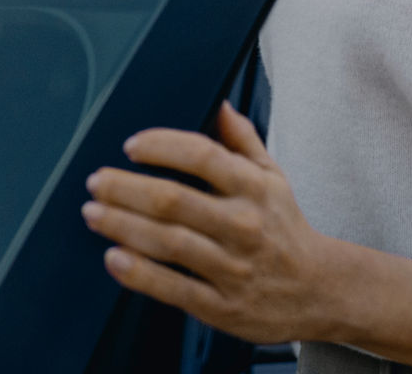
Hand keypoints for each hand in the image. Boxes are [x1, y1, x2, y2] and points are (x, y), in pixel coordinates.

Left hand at [81, 100, 329, 343]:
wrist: (318, 289)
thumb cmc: (285, 226)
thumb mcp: (273, 176)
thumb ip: (243, 139)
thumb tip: (219, 104)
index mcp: (254, 187)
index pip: (202, 156)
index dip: (162, 145)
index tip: (131, 145)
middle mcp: (243, 224)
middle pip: (173, 200)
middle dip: (126, 188)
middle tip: (96, 181)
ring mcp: (231, 267)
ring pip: (167, 242)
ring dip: (122, 225)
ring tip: (94, 213)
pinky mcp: (222, 306)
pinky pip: (174, 288)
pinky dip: (140, 273)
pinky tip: (114, 257)